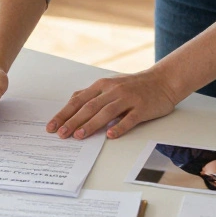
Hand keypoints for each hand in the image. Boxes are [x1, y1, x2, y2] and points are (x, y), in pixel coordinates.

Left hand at [46, 70, 177, 139]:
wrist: (163, 81)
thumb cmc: (134, 86)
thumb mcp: (110, 85)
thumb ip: (92, 94)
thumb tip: (72, 103)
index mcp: (102, 86)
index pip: (78, 100)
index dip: (64, 113)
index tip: (52, 126)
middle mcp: (113, 90)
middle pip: (89, 107)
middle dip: (73, 121)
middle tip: (61, 134)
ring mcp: (128, 98)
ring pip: (106, 112)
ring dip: (91, 124)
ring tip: (80, 135)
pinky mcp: (142, 108)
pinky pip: (130, 118)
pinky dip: (120, 127)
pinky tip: (111, 135)